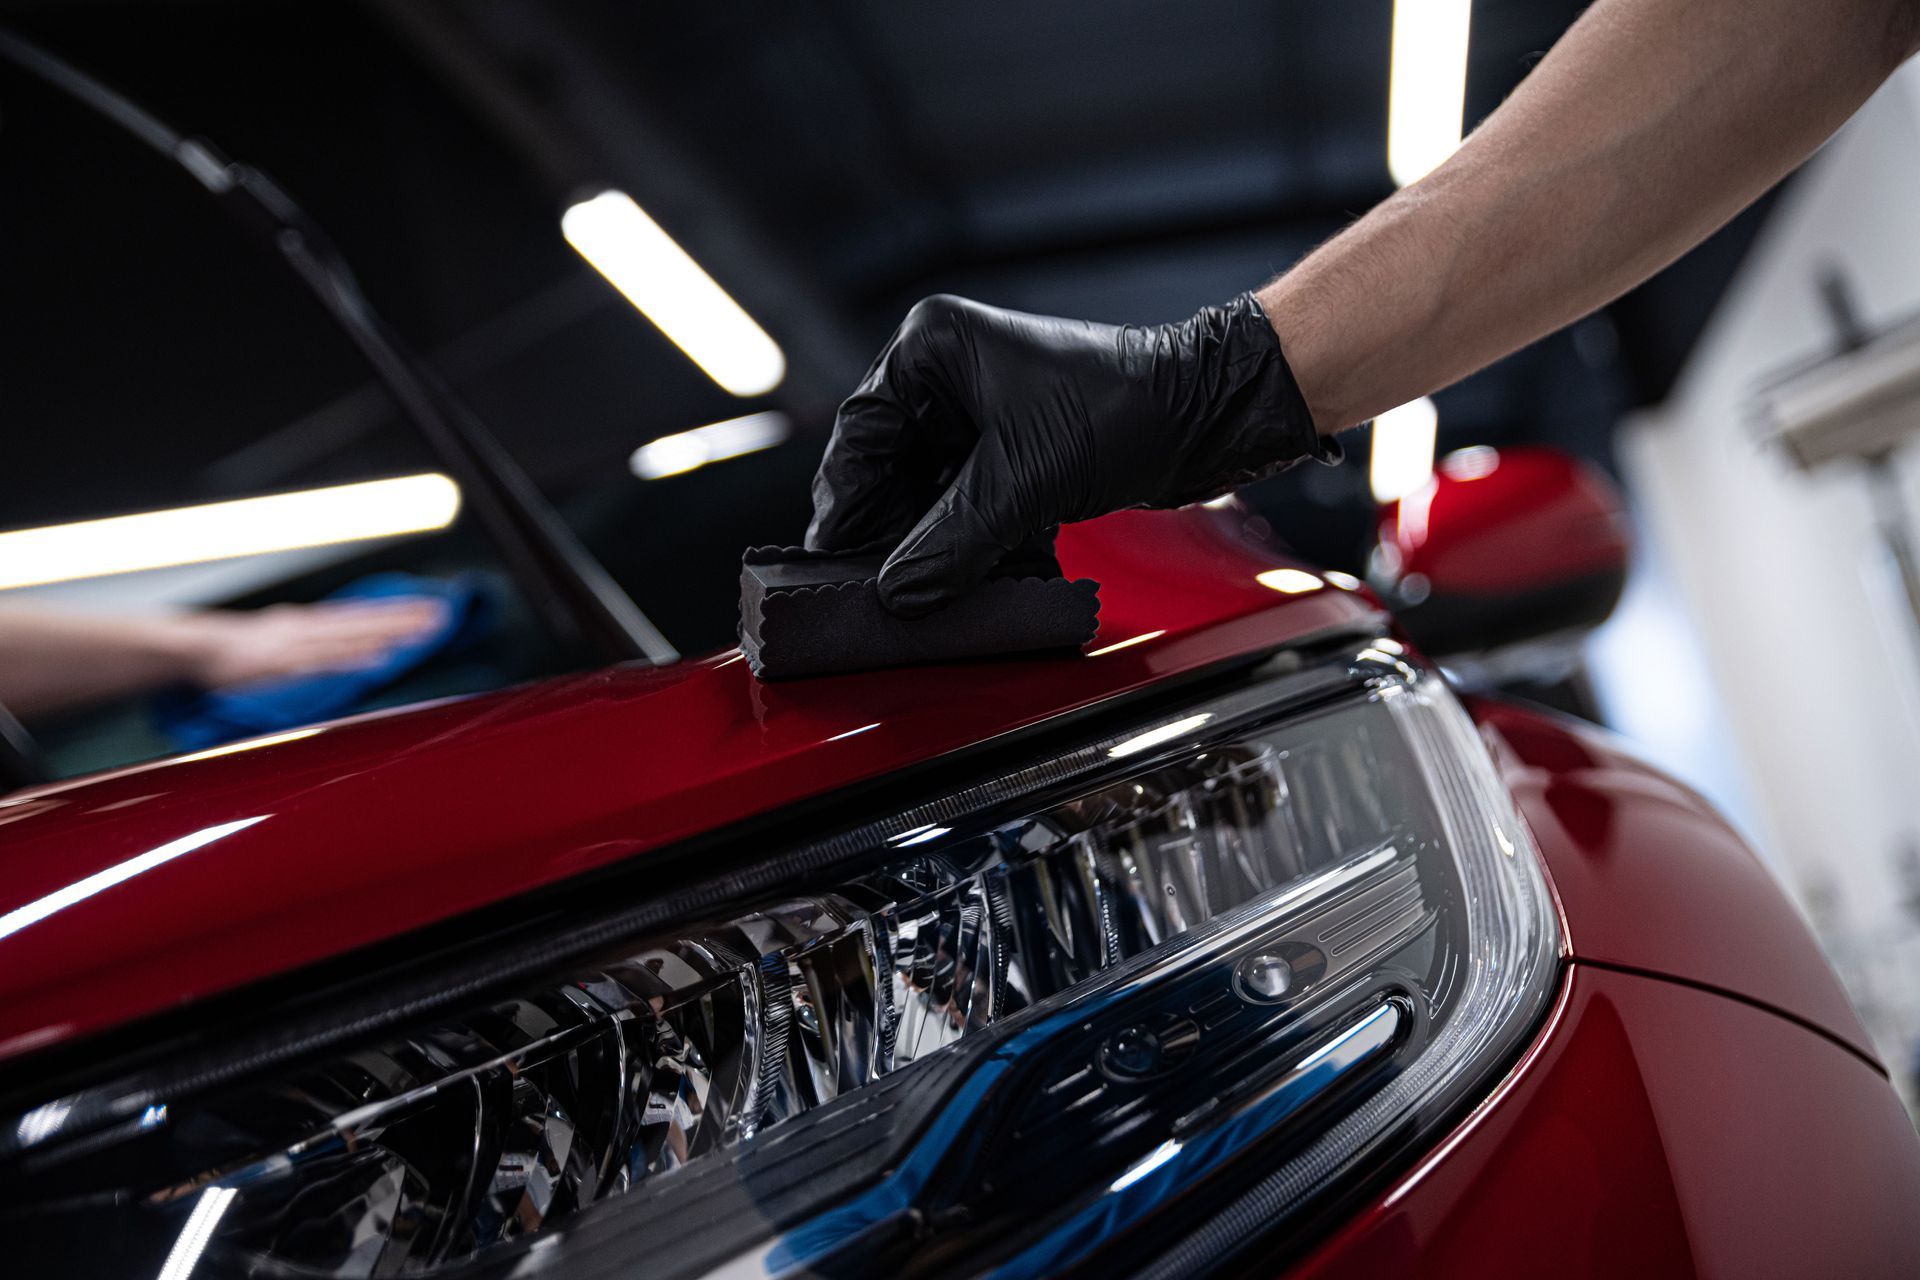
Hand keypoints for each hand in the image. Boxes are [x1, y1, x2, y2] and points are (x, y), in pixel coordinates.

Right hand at [184, 598, 446, 689]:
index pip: (360, 616)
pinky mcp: (283, 663)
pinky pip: (325, 660)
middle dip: (405, 618)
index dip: (396, 613)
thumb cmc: (233, 652)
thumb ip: (310, 646)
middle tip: (443, 614)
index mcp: (306, 623)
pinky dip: (354, 658)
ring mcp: (297, 643)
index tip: (431, 609)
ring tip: (424, 631)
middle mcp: (307, 627)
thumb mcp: (276, 642)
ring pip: (353, 636)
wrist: (191, 651)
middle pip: (365, 621)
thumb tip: (342, 650)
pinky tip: (380, 659)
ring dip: (390, 633)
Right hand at [807, 292, 1335, 615]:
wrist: (1207, 414)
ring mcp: (980, 412)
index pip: (860, 435)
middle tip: (874, 590)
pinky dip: (964, 541)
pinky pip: (965, 503)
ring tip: (921, 593)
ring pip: (927, 493)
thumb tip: (898, 594)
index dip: (845, 505)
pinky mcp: (1012, 449)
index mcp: (932, 349)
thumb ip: (952, 542)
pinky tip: (964, 578)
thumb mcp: (1023, 481)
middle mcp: (947, 374)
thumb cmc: (1125, 408)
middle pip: (888, 468)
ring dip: (928, 544)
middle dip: (889, 532)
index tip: (832, 560)